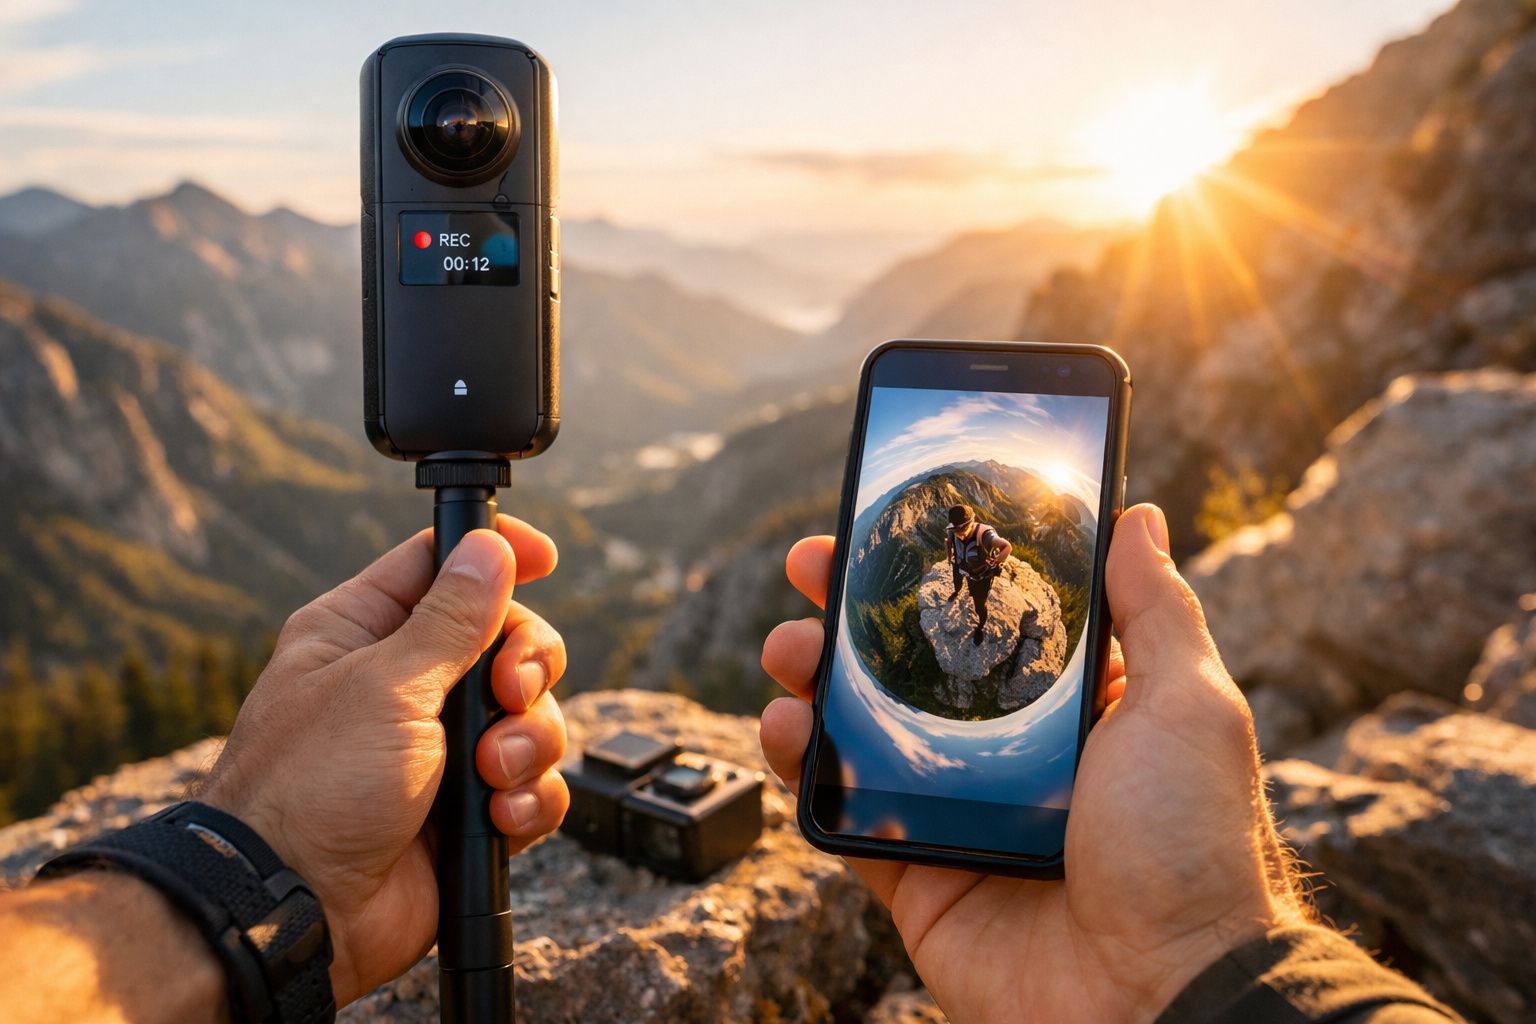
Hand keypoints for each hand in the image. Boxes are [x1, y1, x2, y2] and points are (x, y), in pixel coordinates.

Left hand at [200, 518, 570, 1004]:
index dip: (496, 556)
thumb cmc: (310, 791)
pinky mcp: (468, 811)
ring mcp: (441, 749)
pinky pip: (533, 785)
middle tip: (508, 689)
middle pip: (508, 638)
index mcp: (365, 632)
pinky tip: (497, 817)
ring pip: (532, 715)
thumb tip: (490, 547)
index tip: (544, 558)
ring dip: (528, 742)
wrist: (297, 913)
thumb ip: (451, 619)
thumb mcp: (385, 686)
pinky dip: (527, 800)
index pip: (443, 565)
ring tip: (490, 773)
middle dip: (526, 666)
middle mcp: (406, 684)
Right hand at [759, 504, 1307, 1023]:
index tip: (886, 526)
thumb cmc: (1192, 847)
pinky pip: (842, 814)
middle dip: (852, 613)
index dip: (932, 571)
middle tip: (810, 570)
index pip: (987, 617)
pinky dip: (803, 767)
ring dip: (812, 679)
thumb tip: (1137, 515)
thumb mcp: (1188, 707)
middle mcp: (1007, 751)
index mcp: (1073, 706)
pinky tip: (788, 726)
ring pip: (861, 730)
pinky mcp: (916, 872)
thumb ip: (1154, 611)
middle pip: (909, 666)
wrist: (1164, 994)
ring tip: (788, 649)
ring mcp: (956, 811)